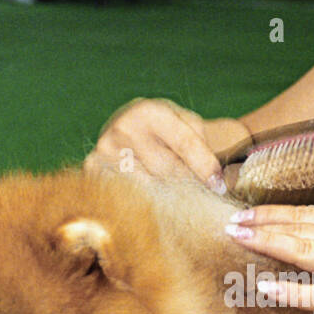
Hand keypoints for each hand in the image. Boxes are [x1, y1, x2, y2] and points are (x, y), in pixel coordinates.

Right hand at [85, 97, 227, 190]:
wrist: (127, 130)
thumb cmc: (165, 131)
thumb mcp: (187, 125)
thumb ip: (201, 146)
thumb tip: (214, 183)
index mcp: (148, 111)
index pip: (184, 144)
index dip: (205, 167)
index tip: (219, 187)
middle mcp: (123, 128)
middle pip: (168, 170)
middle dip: (188, 183)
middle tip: (198, 192)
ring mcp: (104, 150)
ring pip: (150, 188)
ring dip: (169, 196)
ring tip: (175, 193)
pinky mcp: (94, 170)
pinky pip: (129, 196)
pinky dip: (146, 202)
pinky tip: (154, 200)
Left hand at [223, 204, 313, 313]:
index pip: (307, 213)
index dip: (273, 212)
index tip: (245, 212)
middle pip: (299, 226)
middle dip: (261, 223)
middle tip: (230, 222)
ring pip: (302, 250)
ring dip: (266, 243)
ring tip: (238, 240)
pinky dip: (288, 290)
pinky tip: (264, 288)